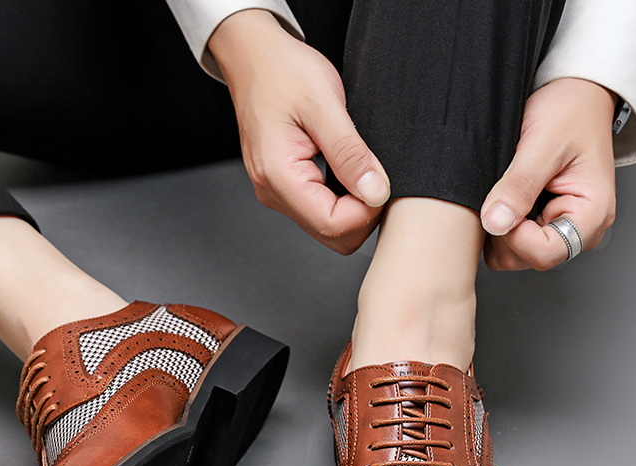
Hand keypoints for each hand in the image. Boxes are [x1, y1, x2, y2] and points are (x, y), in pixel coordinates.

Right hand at [209, 10, 389, 254]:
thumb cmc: (282, 72)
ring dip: (353, 207)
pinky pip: (320, 211)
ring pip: (328, 227)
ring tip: (361, 169)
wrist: (254, 58)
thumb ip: (350, 153)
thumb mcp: (324, 105)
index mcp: (279, 176)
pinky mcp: (284, 188)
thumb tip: (376, 192)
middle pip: (332, 236)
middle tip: (375, 177)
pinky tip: (349, 173)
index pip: (332, 224)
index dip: (366, 212)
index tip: (381, 183)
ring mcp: (277, 193)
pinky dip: (342, 199)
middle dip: (362, 215)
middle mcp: (274, 193)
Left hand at [481, 78, 616, 270]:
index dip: (514, 236)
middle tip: (504, 190)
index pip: (544, 254)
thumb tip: (497, 222)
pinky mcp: (537, 224)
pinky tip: (505, 195)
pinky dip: (496, 221)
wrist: (574, 97)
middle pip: (523, 259)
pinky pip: (504, 241)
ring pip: (510, 254)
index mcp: (591, 214)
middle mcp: (577, 228)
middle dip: (503, 229)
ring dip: (498, 225)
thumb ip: (520, 185)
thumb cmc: (571, 112)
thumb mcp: (543, 143)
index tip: (504, 205)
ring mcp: (556, 228)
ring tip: (507, 189)